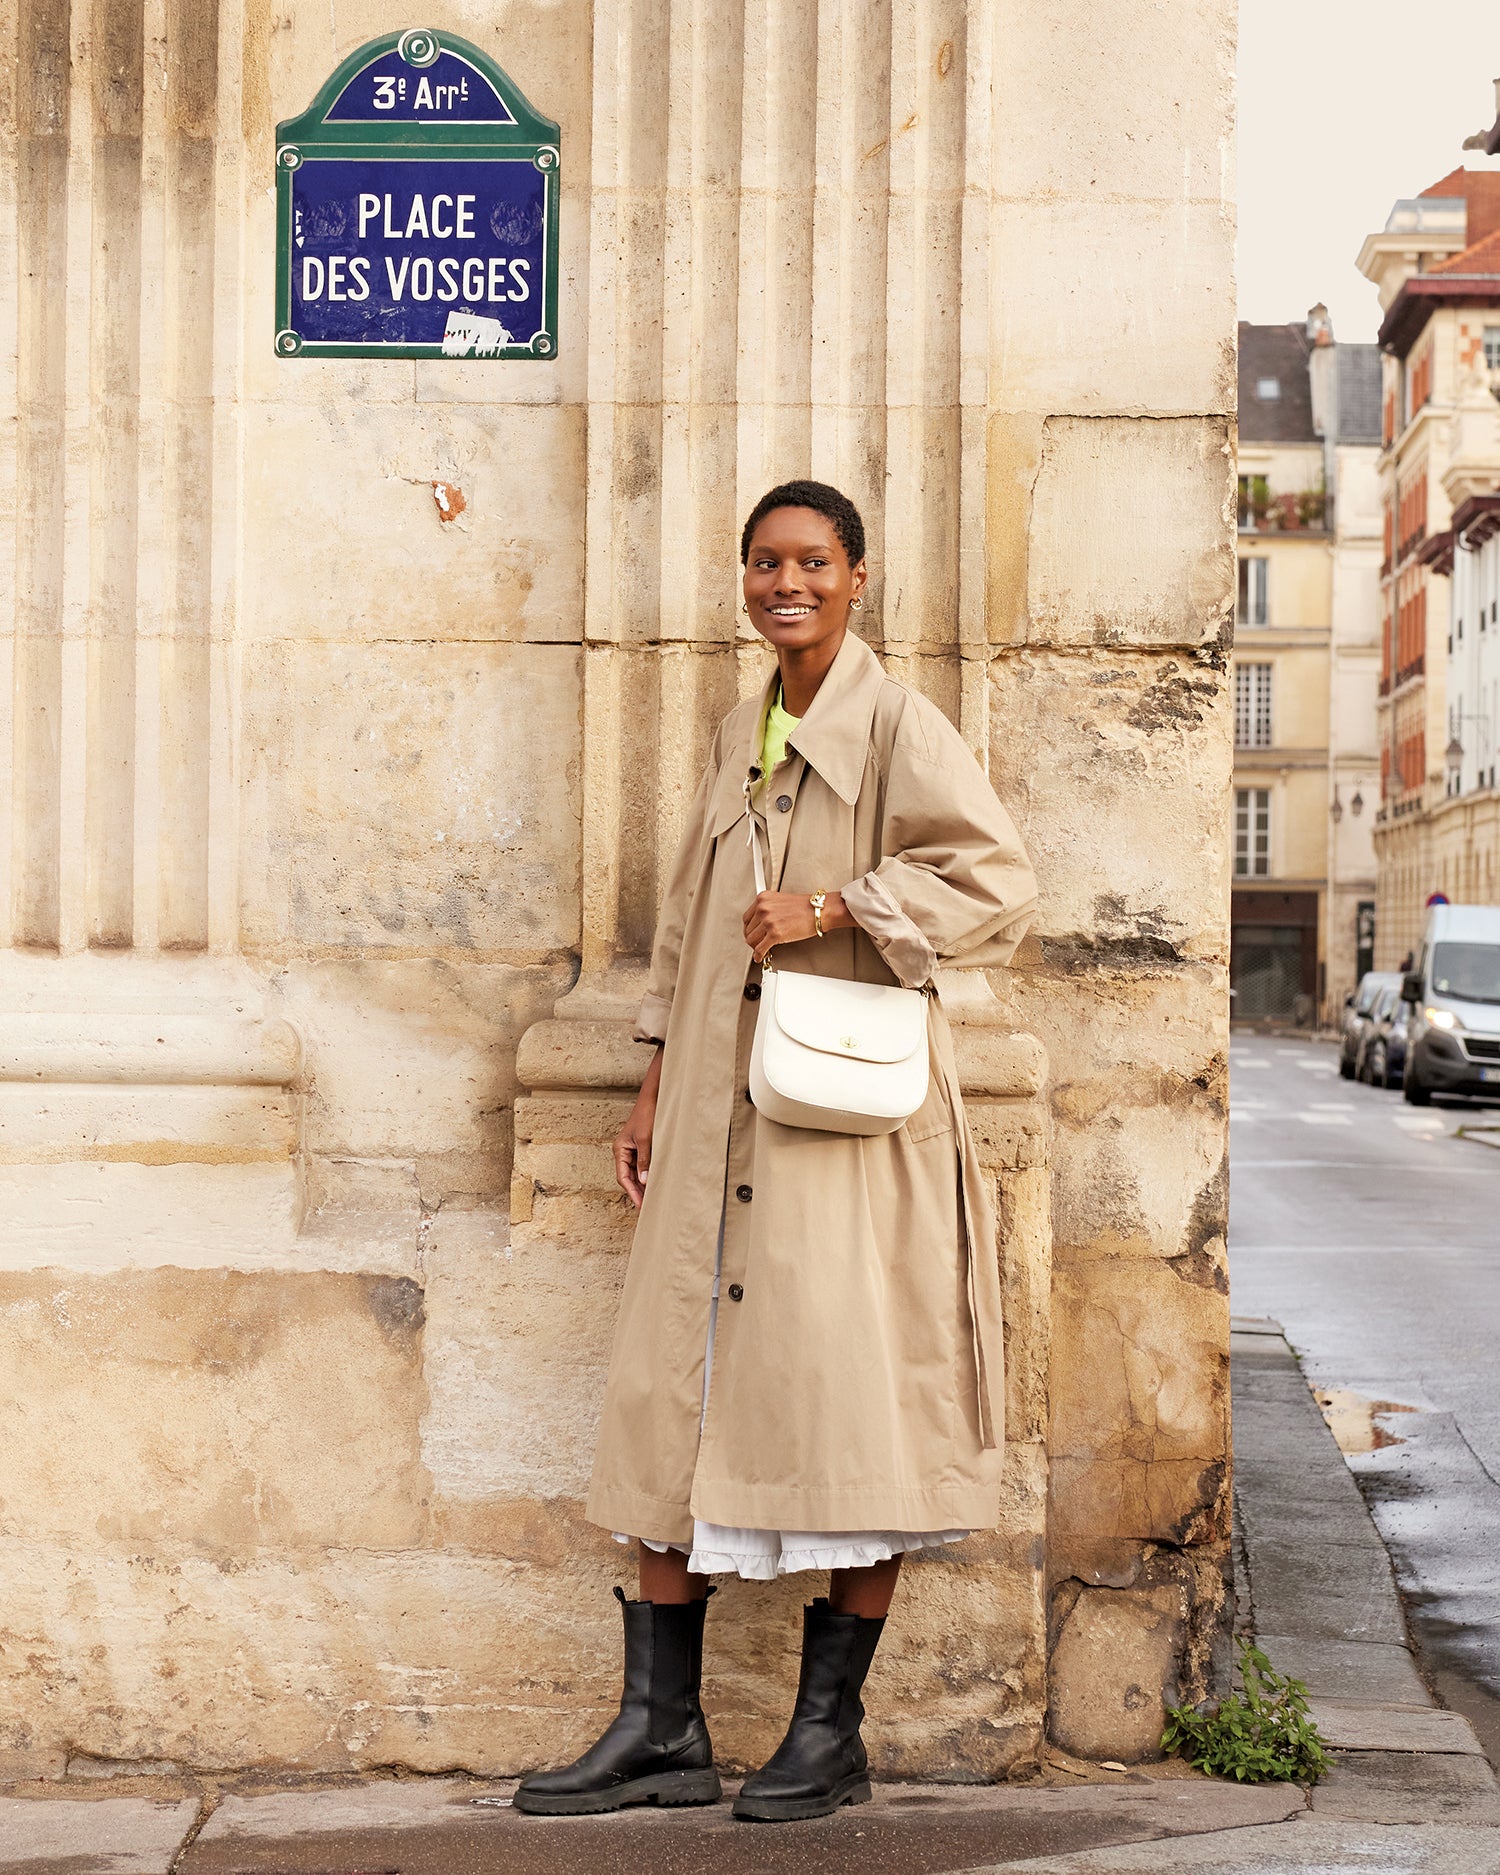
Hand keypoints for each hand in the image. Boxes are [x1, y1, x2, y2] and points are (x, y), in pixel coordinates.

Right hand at [614, 1046, 663, 1208]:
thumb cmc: (647, 1115)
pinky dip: (648, 1175)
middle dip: (637, 1192)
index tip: (641, 1205)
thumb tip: (644, 1181)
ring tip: (652, 1198)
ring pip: (636, 1172)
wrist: (654, 1098)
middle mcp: (623, 1151)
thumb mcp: (646, 1139)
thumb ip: (644, 1161)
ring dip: (643, 1185)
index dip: (632, 1192)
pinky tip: (655, 1183)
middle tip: (647, 1206)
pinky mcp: (642, 1147)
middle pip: (628, 1177)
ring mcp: (632, 1149)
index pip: (623, 1177)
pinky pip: (642, 1165)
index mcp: (620, 1150)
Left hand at [743, 890, 849, 961]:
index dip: (749, 929)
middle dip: (753, 939)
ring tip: (761, 949)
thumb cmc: (805, 907)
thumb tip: (760, 925)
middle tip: (757, 943)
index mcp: (763, 898)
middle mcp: (763, 908)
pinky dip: (759, 955)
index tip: (752, 933)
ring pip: (751, 940)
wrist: (819, 910)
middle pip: (748, 930)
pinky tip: (761, 956)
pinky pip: (760, 949)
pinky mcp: (775, 934)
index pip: (747, 918)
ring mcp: (768, 921)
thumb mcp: (780, 902)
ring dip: (755, 947)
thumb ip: (768, 910)